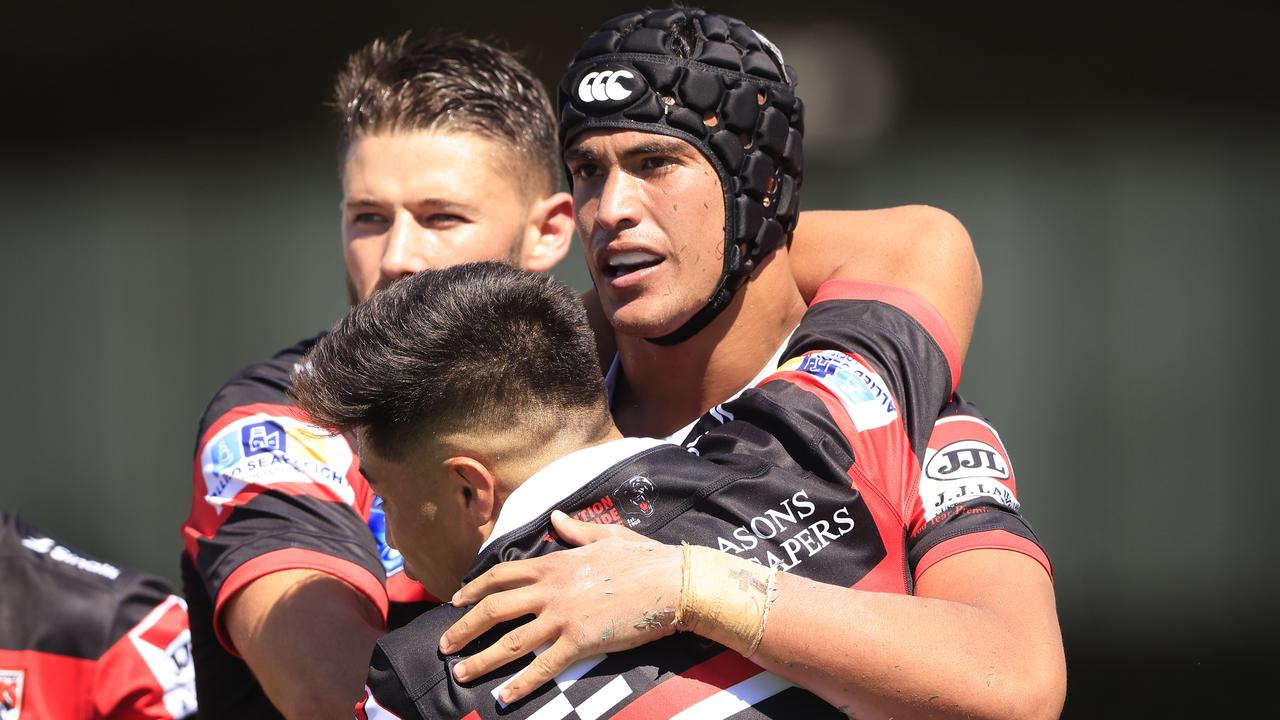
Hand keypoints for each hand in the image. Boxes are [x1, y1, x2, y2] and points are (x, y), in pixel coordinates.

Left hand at [439, 510, 681, 703]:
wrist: (672, 583)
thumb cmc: (644, 558)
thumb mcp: (607, 535)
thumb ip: (576, 529)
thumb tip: (557, 516)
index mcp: (555, 563)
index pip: (502, 574)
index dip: (475, 588)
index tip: (457, 600)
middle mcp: (550, 590)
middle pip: (494, 608)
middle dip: (464, 627)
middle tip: (444, 643)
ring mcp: (562, 617)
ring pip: (510, 641)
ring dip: (481, 658)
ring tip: (459, 672)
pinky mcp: (579, 642)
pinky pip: (542, 666)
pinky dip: (519, 684)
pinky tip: (502, 697)